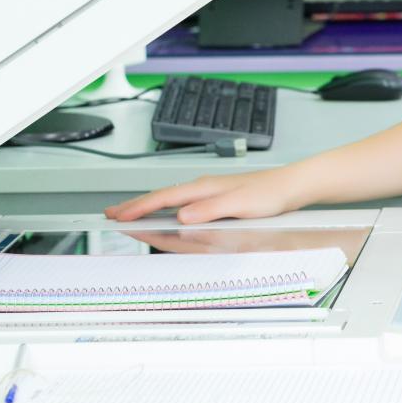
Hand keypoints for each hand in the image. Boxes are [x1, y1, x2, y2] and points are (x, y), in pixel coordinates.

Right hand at [103, 166, 303, 222]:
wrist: (291, 186)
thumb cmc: (269, 194)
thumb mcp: (238, 205)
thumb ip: (208, 210)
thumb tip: (181, 216)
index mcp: (204, 187)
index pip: (163, 198)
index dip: (138, 208)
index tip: (118, 216)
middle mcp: (203, 187)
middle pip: (161, 197)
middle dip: (134, 205)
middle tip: (110, 214)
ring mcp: (209, 192)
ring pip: (170, 200)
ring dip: (148, 207)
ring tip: (129, 214)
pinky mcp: (216, 198)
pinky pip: (182, 203)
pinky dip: (166, 209)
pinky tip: (164, 214)